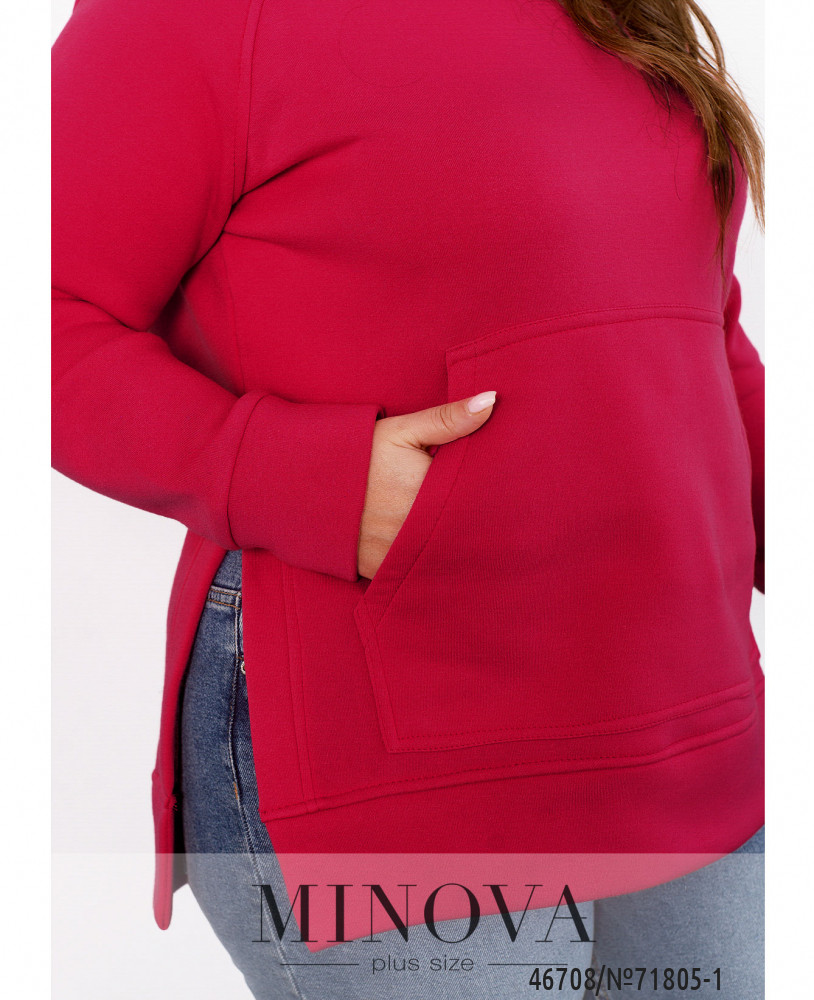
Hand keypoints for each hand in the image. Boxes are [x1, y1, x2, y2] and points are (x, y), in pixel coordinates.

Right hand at [357, 391, 496, 579]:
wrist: (301, 483)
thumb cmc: (357, 452)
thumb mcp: (401, 431)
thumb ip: (448, 420)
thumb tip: (492, 400)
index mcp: (427, 492)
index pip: (476, 501)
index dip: (491, 499)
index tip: (503, 495)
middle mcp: (413, 529)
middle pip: (460, 533)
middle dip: (475, 527)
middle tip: (493, 521)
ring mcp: (395, 553)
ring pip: (440, 557)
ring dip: (452, 549)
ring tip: (468, 539)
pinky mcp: (379, 570)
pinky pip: (413, 573)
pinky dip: (425, 565)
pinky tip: (435, 554)